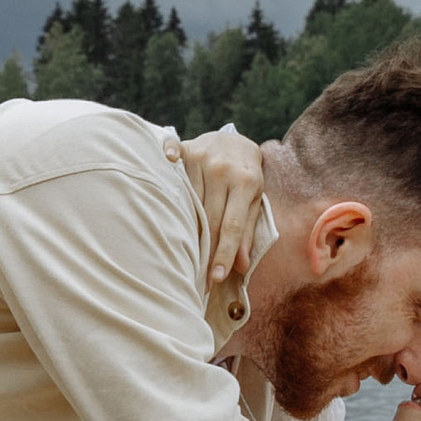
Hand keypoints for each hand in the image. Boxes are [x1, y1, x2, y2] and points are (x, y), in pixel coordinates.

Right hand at [173, 125, 264, 296]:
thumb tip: (241, 266)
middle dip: (206, 250)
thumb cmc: (245, 178)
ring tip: (179, 253)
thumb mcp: (253, 202)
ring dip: (184, 225)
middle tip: (199, 278)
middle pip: (209, 216)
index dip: (224, 253)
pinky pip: (174, 153)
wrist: (236, 141)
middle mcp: (223, 169)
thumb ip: (247, 231)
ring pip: (189, 198)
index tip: (217, 277)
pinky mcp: (187, 149)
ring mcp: (202, 157)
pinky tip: (166, 162)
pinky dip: (168, 157)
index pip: (232, 225)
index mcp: (245, 183)